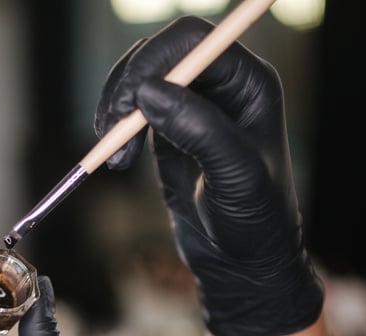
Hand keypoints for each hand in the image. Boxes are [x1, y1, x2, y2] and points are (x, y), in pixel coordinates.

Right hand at [95, 16, 323, 335]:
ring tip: (111, 152)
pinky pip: (133, 112)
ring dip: (116, 109)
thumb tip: (149, 92)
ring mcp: (193, 108)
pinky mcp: (169, 132)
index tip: (130, 102)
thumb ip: (199, 129)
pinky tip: (115, 161)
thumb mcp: (235, 176)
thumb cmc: (255, 222)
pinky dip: (115, 131)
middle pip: (160, 54)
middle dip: (128, 85)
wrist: (243, 263)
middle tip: (110, 127)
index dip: (155, 60)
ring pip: (141, 80)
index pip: (194, 42)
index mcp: (248, 84)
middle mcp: (221, 87)